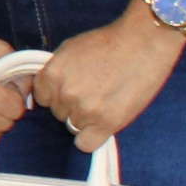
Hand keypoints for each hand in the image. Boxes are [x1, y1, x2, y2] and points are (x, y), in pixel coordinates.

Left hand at [32, 11, 185, 148]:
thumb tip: (47, 89)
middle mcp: (64, 93)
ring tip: (106, 101)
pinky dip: (91, 137)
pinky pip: (85, 144)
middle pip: (58, 113)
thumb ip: (56, 71)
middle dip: (73, 105)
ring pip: (73, 127)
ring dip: (86, 119)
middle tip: (95, 92)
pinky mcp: (106, 123)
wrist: (144, 42)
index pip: (42, 98)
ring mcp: (85, 110)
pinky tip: (102, 124)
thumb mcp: (70, 49)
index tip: (74, 89)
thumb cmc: (110, 42)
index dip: (58, 94)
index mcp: (52, 74)